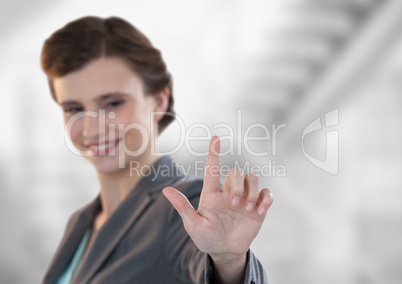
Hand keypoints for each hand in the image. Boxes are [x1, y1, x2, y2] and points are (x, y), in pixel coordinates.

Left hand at [162, 136, 272, 259]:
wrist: (225, 252)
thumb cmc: (206, 237)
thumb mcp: (193, 225)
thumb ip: (183, 207)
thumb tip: (165, 190)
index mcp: (212, 194)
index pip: (212, 169)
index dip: (213, 153)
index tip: (215, 138)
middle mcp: (228, 192)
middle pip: (236, 172)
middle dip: (237, 185)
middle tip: (235, 203)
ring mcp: (244, 198)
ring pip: (252, 178)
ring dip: (251, 192)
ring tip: (247, 210)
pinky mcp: (258, 207)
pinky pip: (266, 193)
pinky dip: (266, 200)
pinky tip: (259, 212)